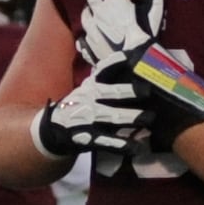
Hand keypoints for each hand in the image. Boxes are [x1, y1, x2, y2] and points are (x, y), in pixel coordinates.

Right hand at [33, 52, 152, 156]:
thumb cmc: (77, 107)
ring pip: (113, 117)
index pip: (104, 71)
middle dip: (130, 91)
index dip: (116, 63)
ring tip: (150, 118)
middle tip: (148, 91)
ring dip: (131, 117)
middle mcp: (89, 100)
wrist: (53, 130)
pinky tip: (137, 147)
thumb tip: (129, 64)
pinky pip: (109, 142)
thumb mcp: (86, 90)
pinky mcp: (88, 139)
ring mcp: (88, 120)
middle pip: (112, 93)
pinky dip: (123, 145)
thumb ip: (105, 81)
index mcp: (90, 87)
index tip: (131, 57)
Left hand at [78, 0, 162, 65]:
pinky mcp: (89, 47)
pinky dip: (85, 36)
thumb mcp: (155, 14)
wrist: (130, 67)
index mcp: (115, 0)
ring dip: (88, 10)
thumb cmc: (145, 38)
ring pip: (85, 15)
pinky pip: (83, 39)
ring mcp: (91, 30)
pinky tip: (86, 37)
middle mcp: (99, 12)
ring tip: (91, 9)